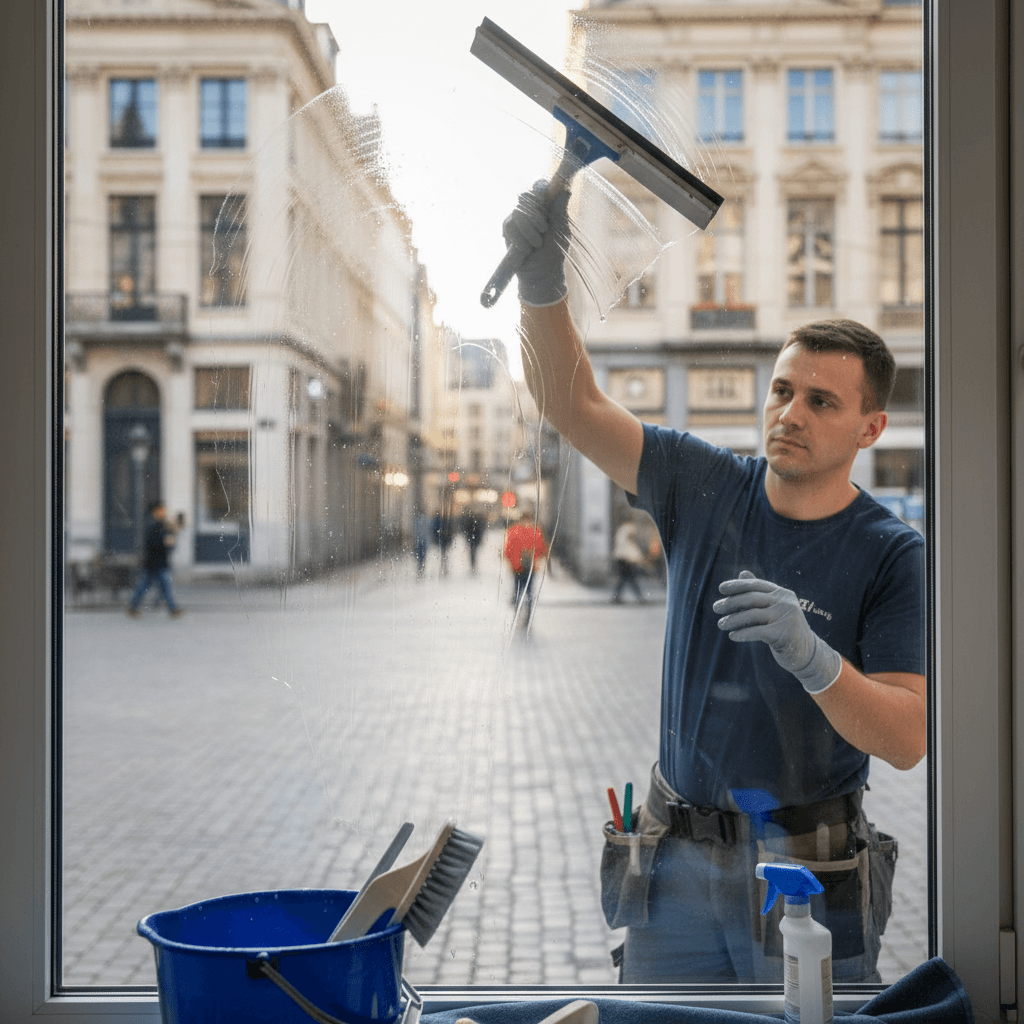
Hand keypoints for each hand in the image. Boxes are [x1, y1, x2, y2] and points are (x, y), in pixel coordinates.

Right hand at [502, 181, 569, 306]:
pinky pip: (510, 226)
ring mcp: (516, 219)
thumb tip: (566, 190)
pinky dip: (520, 239)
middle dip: (536, 215)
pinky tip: (526, 250)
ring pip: (518, 212)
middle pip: (526, 197)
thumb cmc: (554, 252)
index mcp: (544, 207)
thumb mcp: (561, 231)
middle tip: (544, 230)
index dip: (539, 192)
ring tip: (536, 244)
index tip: (545, 204)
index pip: (538, 189)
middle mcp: (529, 210)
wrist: (542, 273)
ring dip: (529, 230)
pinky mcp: (507, 230)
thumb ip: (560, 211)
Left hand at [712, 570, 841, 693]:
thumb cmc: (785, 629)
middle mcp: (786, 602)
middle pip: (752, 598)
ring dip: (733, 620)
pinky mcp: (785, 633)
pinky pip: (758, 631)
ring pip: (753, 615)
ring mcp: (787, 617)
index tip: (721, 588)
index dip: (738, 585)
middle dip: (731, 602)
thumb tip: (742, 572)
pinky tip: (732, 636)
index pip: (756, 585)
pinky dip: (743, 633)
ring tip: (721, 624)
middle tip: (715, 608)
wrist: (807, 653)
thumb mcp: (774, 608)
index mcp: (783, 593)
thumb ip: (759, 593)